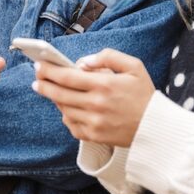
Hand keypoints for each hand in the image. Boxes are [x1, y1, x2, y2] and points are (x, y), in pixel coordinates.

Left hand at [32, 48, 155, 147]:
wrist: (156, 127)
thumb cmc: (144, 94)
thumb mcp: (133, 66)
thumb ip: (108, 56)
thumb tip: (83, 62)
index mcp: (104, 85)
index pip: (67, 76)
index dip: (49, 71)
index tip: (39, 66)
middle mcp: (96, 104)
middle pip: (59, 94)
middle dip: (44, 85)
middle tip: (37, 80)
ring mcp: (94, 122)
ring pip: (64, 109)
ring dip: (55, 99)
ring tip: (53, 91)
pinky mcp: (94, 136)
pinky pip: (71, 125)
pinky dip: (66, 116)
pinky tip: (67, 109)